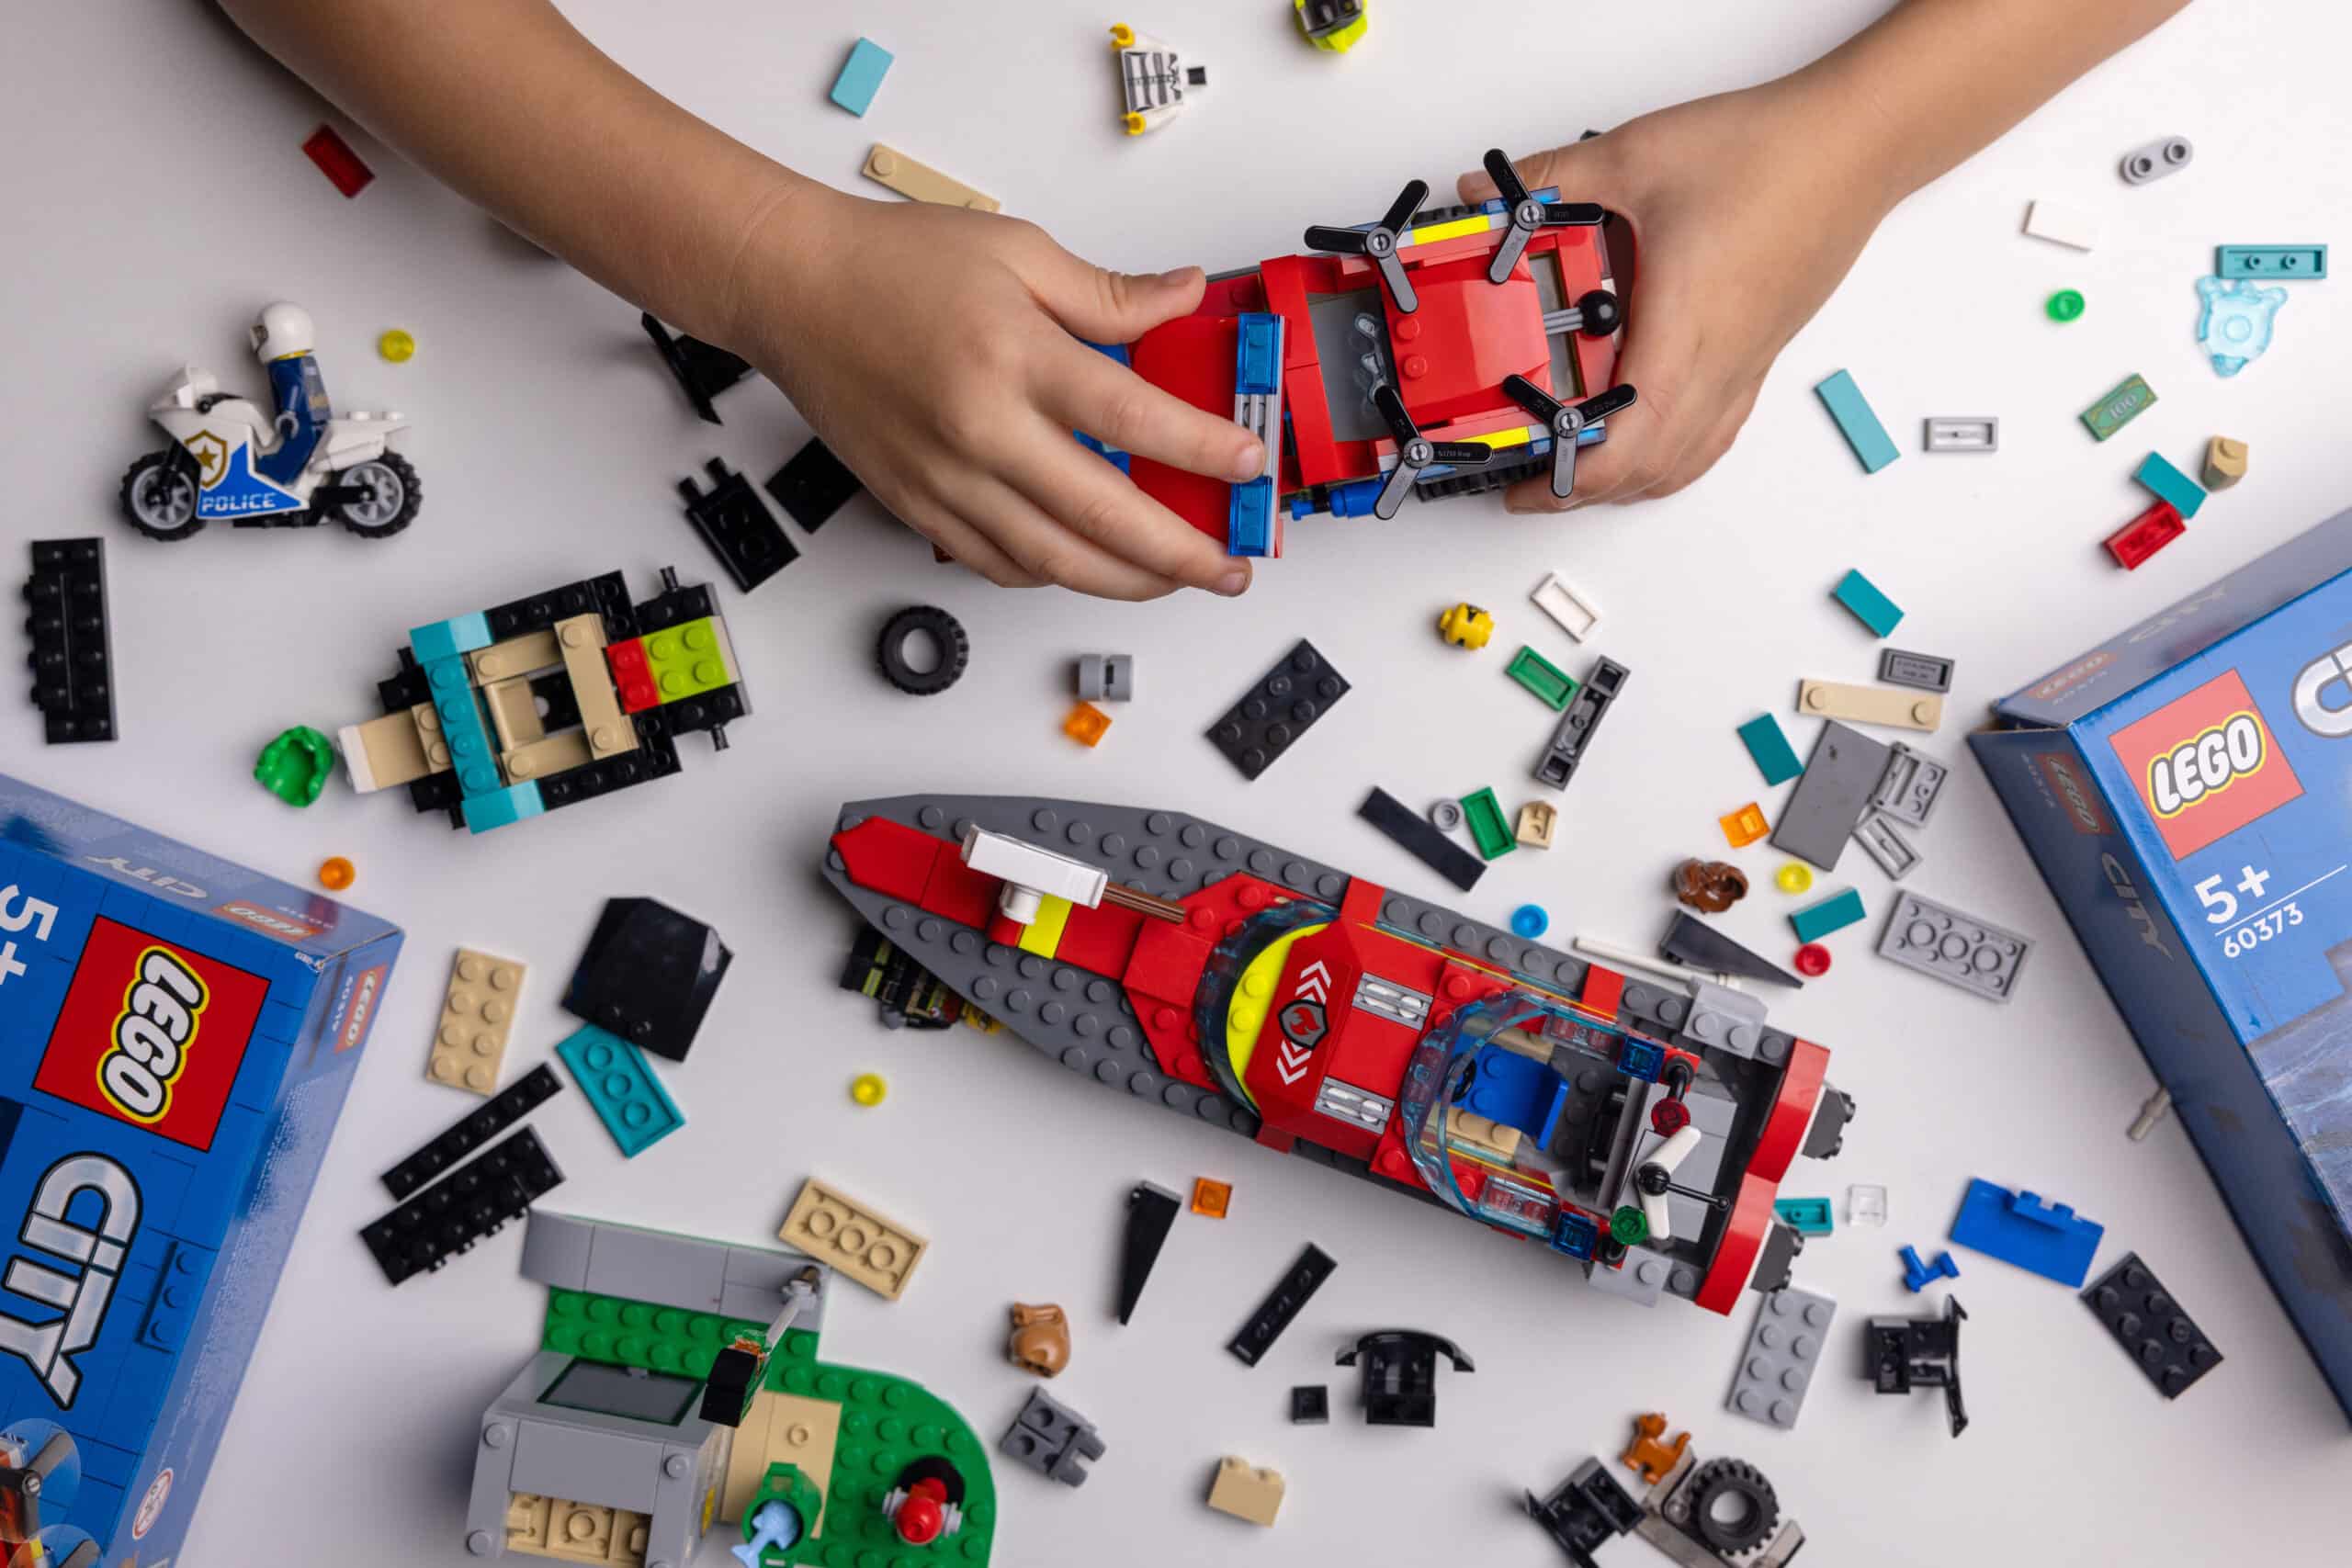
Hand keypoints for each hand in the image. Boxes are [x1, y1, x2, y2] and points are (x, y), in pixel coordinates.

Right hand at [730, 184, 1263, 598]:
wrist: (793, 290)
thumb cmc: (893, 265)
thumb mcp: (1017, 252)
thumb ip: (1108, 293)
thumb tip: (1183, 298)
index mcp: (1015, 359)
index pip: (1134, 419)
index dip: (1203, 450)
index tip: (1248, 466)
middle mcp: (981, 432)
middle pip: (1105, 518)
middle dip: (1182, 554)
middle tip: (1230, 567)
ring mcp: (946, 480)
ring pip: (1054, 562)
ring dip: (1127, 582)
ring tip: (1175, 580)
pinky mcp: (917, 507)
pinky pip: (999, 564)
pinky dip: (1054, 574)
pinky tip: (1090, 566)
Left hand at [1459, 79, 1899, 511]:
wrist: (1857, 142)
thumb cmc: (1770, 152)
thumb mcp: (1635, 156)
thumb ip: (1553, 178)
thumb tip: (1486, 192)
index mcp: (1684, 329)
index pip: (1628, 442)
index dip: (1573, 480)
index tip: (1526, 483)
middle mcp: (1720, 361)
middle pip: (1652, 469)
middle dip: (1585, 492)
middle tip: (1531, 483)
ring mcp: (1745, 363)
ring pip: (1687, 460)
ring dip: (1630, 482)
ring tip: (1578, 473)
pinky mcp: (1760, 352)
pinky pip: (1714, 432)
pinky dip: (1672, 457)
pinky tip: (1645, 440)